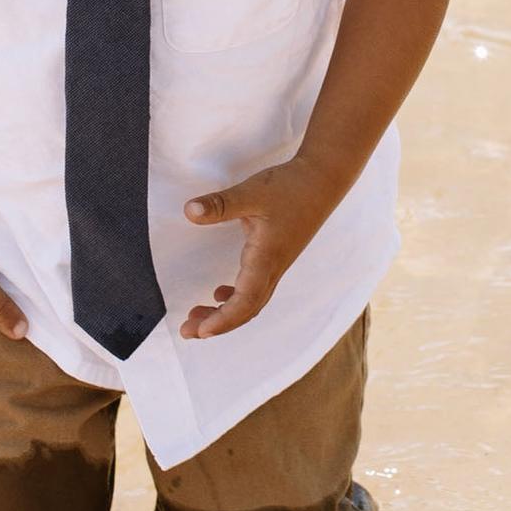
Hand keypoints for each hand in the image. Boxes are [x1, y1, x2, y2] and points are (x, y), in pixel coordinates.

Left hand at [180, 157, 342, 337]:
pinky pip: (256, 289)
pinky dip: (237, 299)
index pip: (245, 300)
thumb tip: (189, 212)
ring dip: (226, 314)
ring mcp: (276, 264)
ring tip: (198, 317)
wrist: (322, 180)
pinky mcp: (276, 257)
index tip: (201, 330)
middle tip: (187, 331)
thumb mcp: (251, 192)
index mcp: (266, 257)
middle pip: (246, 309)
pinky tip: (220, 293)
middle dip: (218, 325)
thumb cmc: (290, 187)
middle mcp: (273, 267)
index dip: (223, 320)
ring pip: (251, 301)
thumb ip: (219, 204)